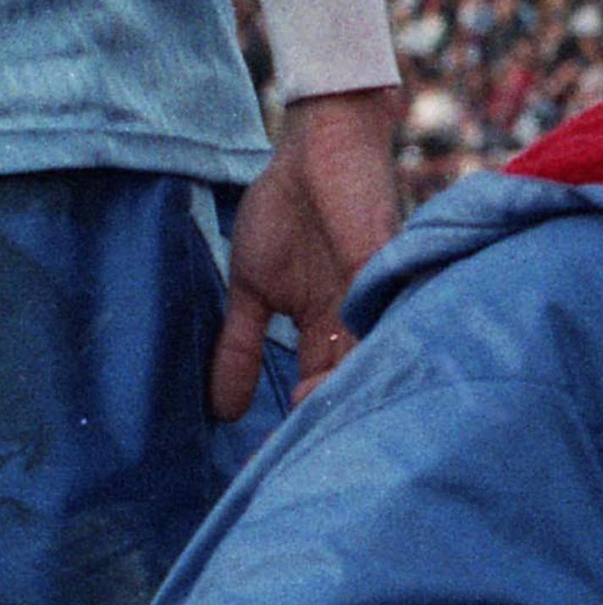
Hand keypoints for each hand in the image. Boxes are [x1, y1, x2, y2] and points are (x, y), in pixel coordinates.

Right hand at [212, 85, 401, 417]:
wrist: (315, 149)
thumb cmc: (286, 210)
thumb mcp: (250, 289)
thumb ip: (238, 347)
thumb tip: (221, 410)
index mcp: (330, 327)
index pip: (322, 386)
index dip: (304, 420)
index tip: (279, 455)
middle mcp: (359, 318)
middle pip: (351, 380)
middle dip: (328, 416)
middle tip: (303, 448)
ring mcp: (373, 293)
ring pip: (367, 356)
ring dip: (344, 387)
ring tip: (317, 413)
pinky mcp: (380, 264)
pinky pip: (378, 311)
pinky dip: (364, 342)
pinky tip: (348, 371)